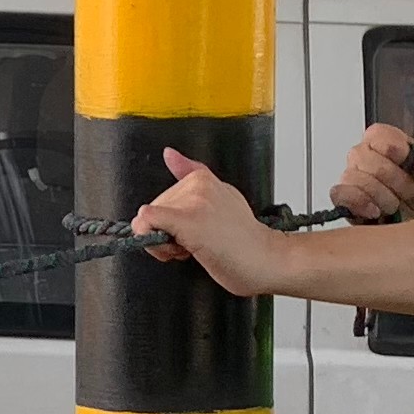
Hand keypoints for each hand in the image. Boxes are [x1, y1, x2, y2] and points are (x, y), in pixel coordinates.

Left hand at [128, 149, 288, 297]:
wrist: (266, 261)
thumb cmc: (245, 242)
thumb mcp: (221, 200)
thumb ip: (192, 177)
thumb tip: (168, 153)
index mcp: (203, 179)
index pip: (164, 199)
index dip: (170, 221)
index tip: (188, 232)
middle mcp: (198, 185)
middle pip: (154, 209)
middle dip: (163, 233)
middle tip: (191, 245)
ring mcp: (193, 201)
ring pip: (146, 219)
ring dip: (161, 243)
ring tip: (193, 248)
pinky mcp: (188, 221)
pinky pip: (148, 221)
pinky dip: (152, 239)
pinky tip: (179, 248)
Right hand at [335, 123, 413, 223]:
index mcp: (384, 140)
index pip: (377, 134)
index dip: (393, 148)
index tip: (407, 160)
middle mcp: (364, 155)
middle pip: (366, 158)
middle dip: (393, 179)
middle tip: (408, 190)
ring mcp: (351, 177)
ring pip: (355, 178)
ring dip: (382, 196)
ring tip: (395, 204)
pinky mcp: (344, 200)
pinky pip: (341, 195)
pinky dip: (359, 203)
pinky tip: (375, 211)